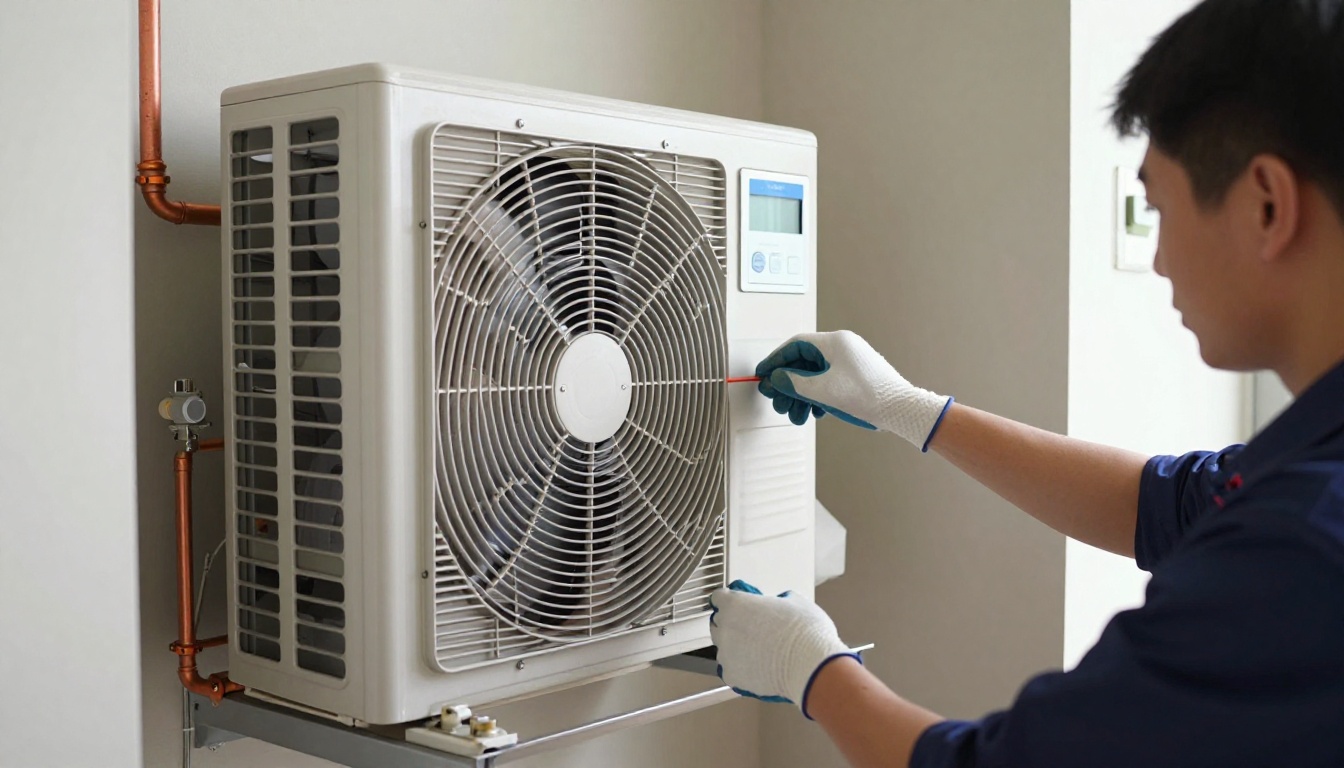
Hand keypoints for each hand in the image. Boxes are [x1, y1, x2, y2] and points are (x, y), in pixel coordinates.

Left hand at [709, 579, 860, 718]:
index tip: (737, 603)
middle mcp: (725, 628)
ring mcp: (726, 654)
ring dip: (736, 647)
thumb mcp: (796, 601)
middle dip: (732, 623)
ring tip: (760, 649)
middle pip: (718, 623)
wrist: (811, 667)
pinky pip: (731, 669)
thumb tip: (780, 602)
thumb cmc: (805, 634)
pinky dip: (741, 668)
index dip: (730, 600)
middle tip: (753, 627)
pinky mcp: (732, 676)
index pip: (719, 597)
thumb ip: (778, 599)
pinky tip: (759, 665)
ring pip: (724, 648)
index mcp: (735, 605)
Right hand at [755, 330, 953, 450]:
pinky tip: (813, 413)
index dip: (775, 361)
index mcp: (835, 343)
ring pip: (815, 376)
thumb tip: (775, 380)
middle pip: (803, 362)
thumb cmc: (869, 396)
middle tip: (778, 401)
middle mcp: (842, 348)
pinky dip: (816, 397)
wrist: (902, 410)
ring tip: (795, 414)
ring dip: (801, 395)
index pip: (795, 345)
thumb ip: (794, 383)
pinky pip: (827, 383)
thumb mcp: (823, 391)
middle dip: (788, 385)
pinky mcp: (856, 377)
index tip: (763, 375)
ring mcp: (850, 363)